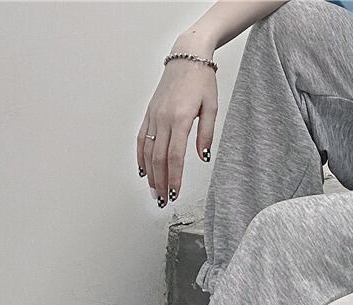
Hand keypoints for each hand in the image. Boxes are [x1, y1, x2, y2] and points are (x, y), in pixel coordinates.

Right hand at [137, 42, 217, 206]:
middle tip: (164, 201)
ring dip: (150, 174)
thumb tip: (202, 157)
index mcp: (180, 119)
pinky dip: (141, 156)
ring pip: (148, 151)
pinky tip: (143, 170)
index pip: (175, 156)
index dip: (174, 178)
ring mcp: (154, 116)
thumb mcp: (211, 107)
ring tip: (154, 192)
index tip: (175, 193)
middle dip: (161, 182)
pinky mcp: (149, 113)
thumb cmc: (202, 81)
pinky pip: (142, 138)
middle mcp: (163, 118)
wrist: (187, 55)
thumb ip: (206, 134)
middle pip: (158, 158)